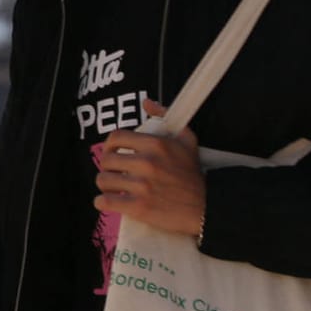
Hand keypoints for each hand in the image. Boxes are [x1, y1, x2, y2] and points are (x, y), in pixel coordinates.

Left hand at [95, 100, 203, 235]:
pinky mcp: (139, 207)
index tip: (112, 152)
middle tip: (114, 173)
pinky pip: (105, 201)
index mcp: (156, 145)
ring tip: (113, 188)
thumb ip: (165, 117)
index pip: (116, 137)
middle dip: (107, 167)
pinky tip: (109, 201)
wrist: (207, 205)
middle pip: (106, 160)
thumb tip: (147, 103)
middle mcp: (148, 163)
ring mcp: (142, 186)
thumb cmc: (193, 174)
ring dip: (105, 185)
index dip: (109, 145)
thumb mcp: (186, 140)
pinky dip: (103, 202)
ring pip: (103, 180)